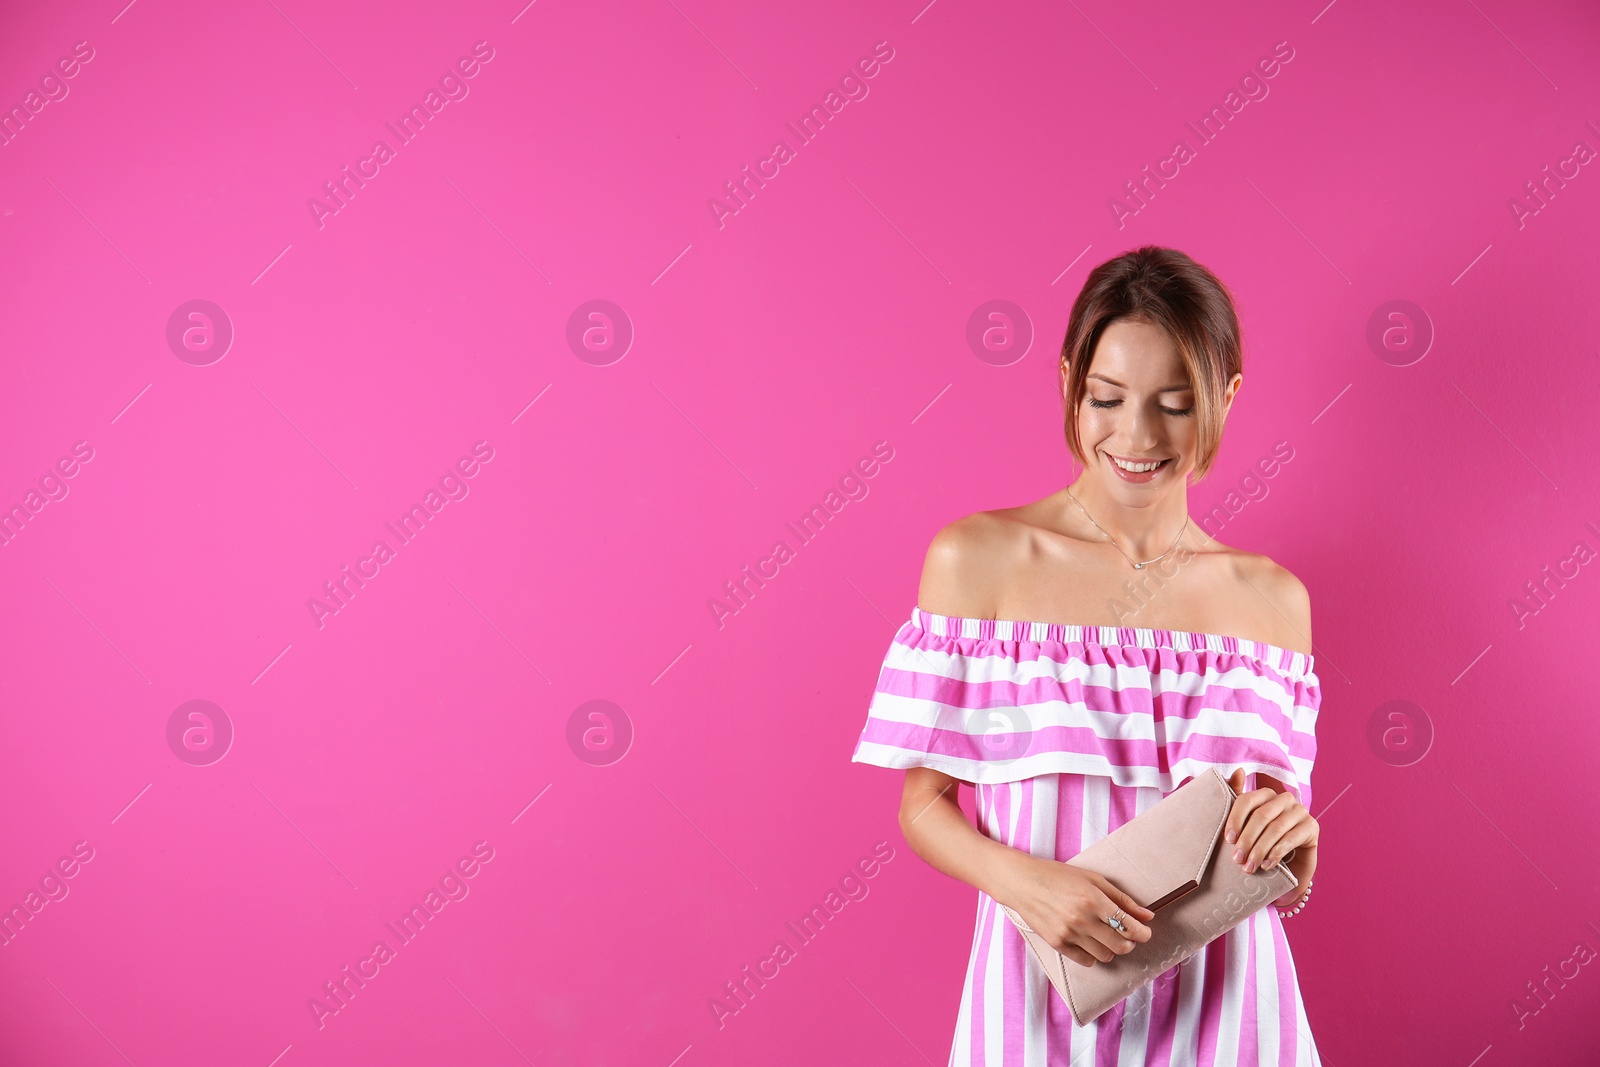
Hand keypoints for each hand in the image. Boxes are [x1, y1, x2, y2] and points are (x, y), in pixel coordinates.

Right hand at [997, 852, 1156, 967]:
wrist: (1022, 882)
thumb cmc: (1058, 876)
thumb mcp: (1093, 879)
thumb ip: (1121, 899)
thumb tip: (1147, 916)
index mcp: (1093, 900)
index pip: (1128, 926)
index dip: (1143, 933)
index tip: (1145, 932)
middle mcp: (1082, 919)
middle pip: (1121, 945)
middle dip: (1130, 942)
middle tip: (1126, 933)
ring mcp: (1069, 934)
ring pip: (1106, 956)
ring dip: (1112, 949)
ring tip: (1106, 936)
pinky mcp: (1058, 944)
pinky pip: (1087, 961)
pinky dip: (1094, 954)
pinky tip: (1090, 941)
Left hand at [1224, 768, 1318, 908]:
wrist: (1285, 870)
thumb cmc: (1260, 846)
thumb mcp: (1244, 827)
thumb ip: (1237, 800)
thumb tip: (1238, 770)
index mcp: (1265, 794)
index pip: (1247, 800)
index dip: (1236, 819)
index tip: (1228, 839)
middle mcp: (1284, 798)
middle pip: (1261, 815)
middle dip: (1247, 839)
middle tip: (1237, 859)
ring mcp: (1300, 811)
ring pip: (1275, 828)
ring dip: (1260, 849)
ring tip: (1249, 866)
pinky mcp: (1312, 827)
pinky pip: (1291, 838)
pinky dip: (1276, 853)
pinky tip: (1266, 865)